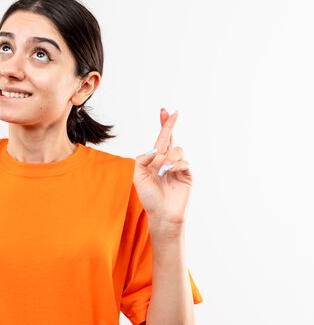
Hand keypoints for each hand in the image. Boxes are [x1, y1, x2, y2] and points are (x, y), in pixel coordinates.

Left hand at [133, 109, 191, 226]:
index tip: (164, 111)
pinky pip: (183, 161)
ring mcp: (178, 167)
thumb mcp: (138, 177)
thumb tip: (154, 149)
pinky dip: (175, 165)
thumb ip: (141, 160)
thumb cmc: (149, 198)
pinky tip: (169, 172)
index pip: (160, 140)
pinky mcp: (187, 174)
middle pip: (170, 138)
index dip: (163, 126)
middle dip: (170, 125)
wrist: (162, 214)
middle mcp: (167, 161)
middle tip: (173, 112)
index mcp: (154, 161)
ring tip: (162, 171)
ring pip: (177, 150)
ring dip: (168, 158)